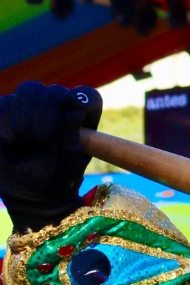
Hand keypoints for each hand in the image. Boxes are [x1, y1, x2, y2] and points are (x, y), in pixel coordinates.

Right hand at [0, 82, 101, 232]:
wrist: (26, 194)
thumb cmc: (55, 180)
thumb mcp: (66, 168)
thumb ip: (70, 142)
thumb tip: (74, 112)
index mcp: (82, 119)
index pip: (87, 97)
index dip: (80, 98)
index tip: (71, 106)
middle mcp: (59, 107)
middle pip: (54, 91)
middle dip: (46, 112)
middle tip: (40, 139)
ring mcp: (31, 106)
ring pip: (28, 90)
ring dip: (24, 115)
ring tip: (24, 141)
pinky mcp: (6, 110)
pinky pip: (3, 104)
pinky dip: (4, 122)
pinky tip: (10, 141)